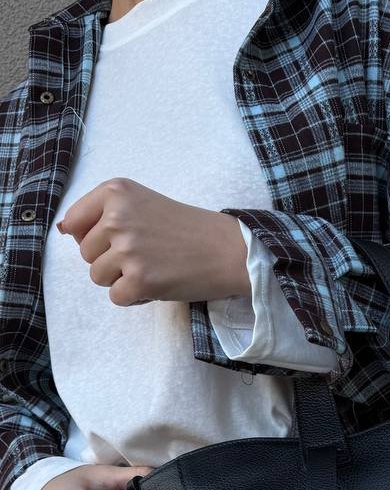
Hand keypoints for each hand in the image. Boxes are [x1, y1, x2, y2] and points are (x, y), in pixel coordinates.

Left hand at [56, 177, 249, 306]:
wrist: (226, 249)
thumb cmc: (185, 228)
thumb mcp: (140, 203)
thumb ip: (102, 213)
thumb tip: (62, 230)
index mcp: (116, 192)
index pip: (73, 223)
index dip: (93, 238)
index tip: (120, 238)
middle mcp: (118, 217)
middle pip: (86, 254)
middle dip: (110, 260)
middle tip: (145, 253)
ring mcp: (128, 249)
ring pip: (98, 277)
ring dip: (121, 279)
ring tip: (152, 267)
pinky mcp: (140, 280)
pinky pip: (117, 297)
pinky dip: (135, 296)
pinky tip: (158, 282)